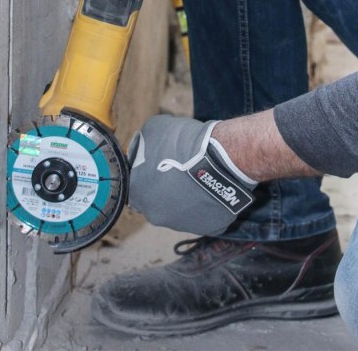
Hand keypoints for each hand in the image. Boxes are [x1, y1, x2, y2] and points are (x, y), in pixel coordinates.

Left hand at [127, 115, 256, 235]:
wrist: (221, 157)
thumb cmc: (185, 142)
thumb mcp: (155, 128)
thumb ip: (145, 141)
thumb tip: (146, 145)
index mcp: (137, 193)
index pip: (136, 187)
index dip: (147, 174)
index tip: (159, 164)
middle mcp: (156, 215)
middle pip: (158, 203)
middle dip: (166, 189)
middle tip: (180, 171)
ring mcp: (183, 224)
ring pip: (181, 212)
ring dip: (186, 198)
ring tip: (200, 178)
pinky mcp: (208, 228)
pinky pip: (205, 216)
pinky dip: (207, 205)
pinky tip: (213, 187)